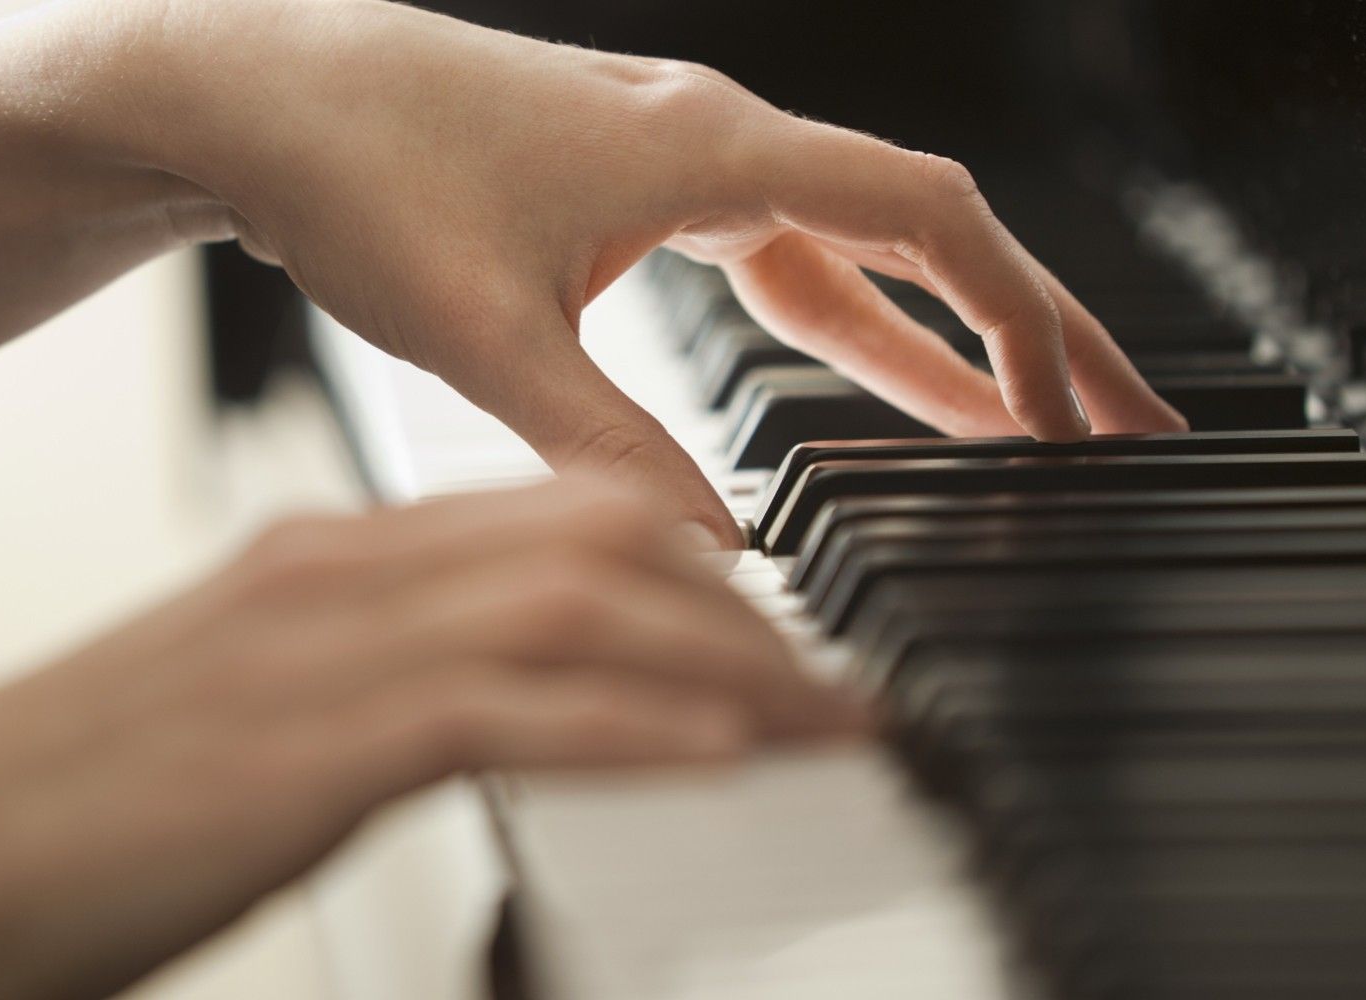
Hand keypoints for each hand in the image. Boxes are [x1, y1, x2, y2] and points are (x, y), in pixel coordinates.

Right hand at [0, 480, 864, 996]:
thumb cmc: (39, 815)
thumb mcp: (217, 718)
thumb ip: (335, 693)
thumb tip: (451, 714)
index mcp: (308, 563)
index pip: (543, 522)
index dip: (681, 567)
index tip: (762, 627)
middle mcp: (325, 577)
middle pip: (593, 543)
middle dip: (739, 609)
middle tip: (829, 679)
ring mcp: (313, 654)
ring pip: (581, 614)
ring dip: (728, 665)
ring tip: (825, 723)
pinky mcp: (301, 750)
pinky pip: (511, 712)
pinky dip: (637, 729)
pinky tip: (726, 756)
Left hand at [136, 0, 1186, 545]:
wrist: (253, 93)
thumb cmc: (352, 168)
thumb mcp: (483, 331)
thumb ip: (604, 448)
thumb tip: (714, 551)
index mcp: (706, 149)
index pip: (925, 222)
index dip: (1020, 322)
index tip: (1079, 415)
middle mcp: (705, 138)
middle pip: (916, 231)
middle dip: (1022, 330)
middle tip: (1112, 420)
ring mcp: (664, 159)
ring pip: (841, 249)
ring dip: (926, 336)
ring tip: (1008, 424)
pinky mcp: (618, 188)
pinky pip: (766, 255)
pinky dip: (831, 320)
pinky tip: (852, 378)